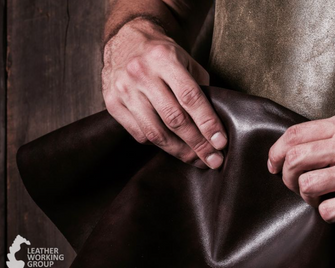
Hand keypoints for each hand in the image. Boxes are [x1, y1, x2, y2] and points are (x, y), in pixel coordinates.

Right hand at [102, 18, 226, 168]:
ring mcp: (124, 89)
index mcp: (164, 58)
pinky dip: (159, 145)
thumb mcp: (186, 60)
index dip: (208, 123)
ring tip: (197, 159)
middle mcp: (141, 73)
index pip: (190, 97)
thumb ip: (201, 87)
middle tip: (214, 160)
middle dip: (198, 144)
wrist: (124, 40)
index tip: (221, 143)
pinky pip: (139, 134)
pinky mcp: (112, 104)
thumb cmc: (162, 54)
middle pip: (174, 119)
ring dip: (180, 151)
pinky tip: (173, 147)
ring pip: (155, 132)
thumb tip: (215, 125)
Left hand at [268, 114, 334, 222]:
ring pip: (306, 185)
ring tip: (316, 198)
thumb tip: (290, 149)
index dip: (275, 152)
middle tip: (293, 186)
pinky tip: (334, 209)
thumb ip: (329, 135)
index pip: (294, 134)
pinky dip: (324, 213)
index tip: (273, 166)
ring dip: (304, 197)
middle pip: (294, 159)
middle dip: (285, 177)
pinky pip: (328, 210)